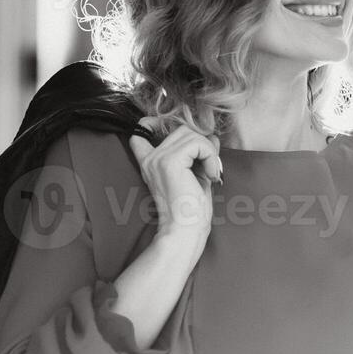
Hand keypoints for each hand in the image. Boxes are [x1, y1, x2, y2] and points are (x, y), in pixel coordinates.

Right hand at [128, 117, 222, 243]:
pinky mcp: (170, 162)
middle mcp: (150, 158)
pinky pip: (198, 143)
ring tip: (211, 172)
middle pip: (181, 129)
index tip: (184, 140)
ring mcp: (158, 158)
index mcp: (151, 161)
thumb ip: (200, 153)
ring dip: (208, 151)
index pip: (141, 130)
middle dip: (202, 144)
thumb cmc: (192, 209)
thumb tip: (211, 136)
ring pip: (191, 134)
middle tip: (210, 167)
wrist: (186, 229)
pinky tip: (211, 174)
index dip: (159, 124)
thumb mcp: (196, 173)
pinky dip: (210, 156)